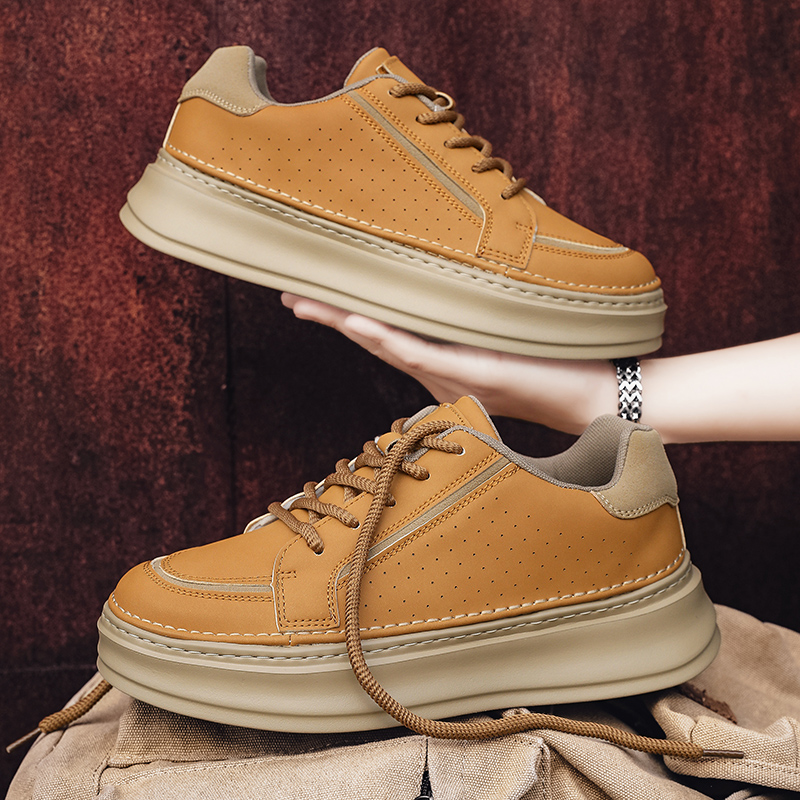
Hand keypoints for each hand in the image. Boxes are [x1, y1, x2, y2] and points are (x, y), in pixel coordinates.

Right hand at [282, 294, 616, 434]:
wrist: (590, 395)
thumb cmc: (550, 358)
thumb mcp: (504, 323)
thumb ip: (477, 298)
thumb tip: (467, 246)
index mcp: (441, 352)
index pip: (383, 325)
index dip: (344, 306)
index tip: (309, 286)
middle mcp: (436, 366)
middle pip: (371, 334)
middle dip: (328, 312)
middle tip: (289, 293)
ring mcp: (449, 372)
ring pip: (384, 342)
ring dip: (344, 321)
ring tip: (307, 301)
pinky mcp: (471, 374)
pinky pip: (419, 353)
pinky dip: (386, 336)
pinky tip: (359, 320)